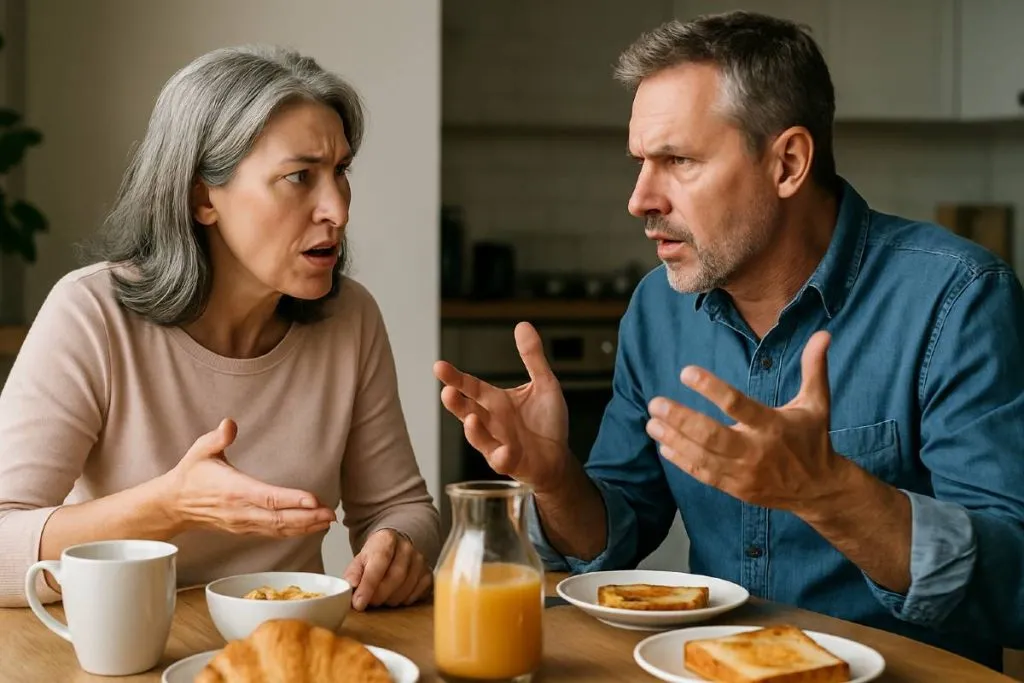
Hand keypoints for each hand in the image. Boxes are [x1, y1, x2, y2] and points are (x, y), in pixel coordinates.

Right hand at [161, 418, 336, 535]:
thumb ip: (217, 438)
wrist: (173, 505)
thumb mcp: (200, 451)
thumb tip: (229, 424)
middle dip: (307, 518)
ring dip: (304, 526)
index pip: (268, 497)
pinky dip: (293, 531)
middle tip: (330, 514)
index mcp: (234, 490)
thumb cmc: (192, 475)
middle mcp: (241, 511)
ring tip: (327, 521)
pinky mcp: (245, 529)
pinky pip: (272, 533)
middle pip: (279, 518)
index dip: (292, 500)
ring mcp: (243, 523)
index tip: (313, 500)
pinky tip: (310, 527)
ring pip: (278, 528)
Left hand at [343, 529, 431, 610]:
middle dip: (379, 595)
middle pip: (395, 578)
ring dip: (390, 600)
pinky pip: (416, 595)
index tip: (358, 603)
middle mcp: (407, 547)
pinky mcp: (428, 574)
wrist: (397, 546)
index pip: (379, 563)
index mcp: (387, 539)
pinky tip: (395, 595)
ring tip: (381, 597)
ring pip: (406, 589)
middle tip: (369, 602)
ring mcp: (420, 561)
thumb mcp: (360, 560)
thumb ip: (354, 572)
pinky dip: (403, 600)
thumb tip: (350, 586)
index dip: (368, 585)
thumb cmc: (376, 555)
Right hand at [433, 322, 570, 491]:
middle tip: (447, 392)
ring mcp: (497, 444)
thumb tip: (523, 325)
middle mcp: (491, 422)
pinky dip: (501, 455)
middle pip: (467, 410)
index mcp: (495, 401)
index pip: (470, 386)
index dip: (455, 377)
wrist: (559, 458)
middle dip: (455, 403)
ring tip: (472, 418)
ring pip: (478, 438)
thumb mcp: (545, 384)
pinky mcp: (510, 463)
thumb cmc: (546, 423)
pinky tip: (504, 450)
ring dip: (473, 430)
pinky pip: (501, 460)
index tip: (438, 366)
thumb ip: (532, 357)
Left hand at [645, 331, 846, 513]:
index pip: (738, 404)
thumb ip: (814, 368)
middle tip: (656, 403)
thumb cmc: (813, 440)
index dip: (711, 388)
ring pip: (702, 457)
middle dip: (681, 419)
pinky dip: (682, 461)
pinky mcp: (736, 489)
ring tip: (651, 422)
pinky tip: (664, 445)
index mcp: (773, 426)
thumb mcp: (817, 403)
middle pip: (712, 435)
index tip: (686, 372)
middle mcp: (757, 451)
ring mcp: (745, 473)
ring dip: (674, 439)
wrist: (819, 490)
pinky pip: (704, 474)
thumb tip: (823, 333)